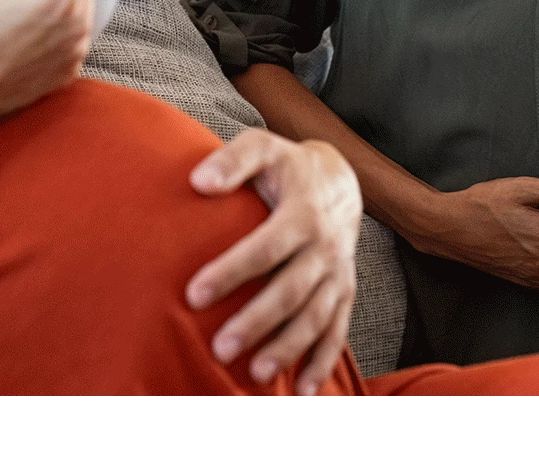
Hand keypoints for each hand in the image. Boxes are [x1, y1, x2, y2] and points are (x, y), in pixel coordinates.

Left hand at [184, 130, 361, 395]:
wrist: (339, 179)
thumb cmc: (286, 166)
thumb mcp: (262, 147)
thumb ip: (232, 160)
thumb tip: (198, 181)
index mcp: (303, 213)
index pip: (265, 248)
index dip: (232, 271)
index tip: (194, 295)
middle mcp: (325, 247)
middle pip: (291, 291)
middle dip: (257, 322)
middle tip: (220, 348)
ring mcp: (338, 273)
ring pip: (315, 317)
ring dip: (287, 348)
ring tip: (255, 373)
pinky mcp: (344, 292)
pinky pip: (337, 331)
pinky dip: (323, 362)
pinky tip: (302, 390)